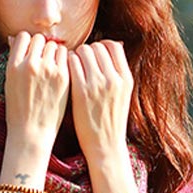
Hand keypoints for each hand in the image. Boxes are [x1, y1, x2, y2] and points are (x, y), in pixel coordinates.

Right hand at [5, 32, 69, 150]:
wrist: (32, 134)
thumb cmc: (19, 112)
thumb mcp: (9, 84)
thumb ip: (15, 62)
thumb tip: (16, 40)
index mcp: (13, 66)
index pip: (23, 37)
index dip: (28, 44)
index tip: (31, 54)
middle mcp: (30, 65)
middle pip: (39, 39)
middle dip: (41, 48)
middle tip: (43, 63)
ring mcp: (47, 70)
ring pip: (53, 46)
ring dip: (53, 53)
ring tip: (52, 69)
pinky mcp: (62, 77)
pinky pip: (66, 55)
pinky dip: (64, 60)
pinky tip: (60, 72)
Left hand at [68, 41, 133, 162]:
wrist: (105, 146)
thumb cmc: (110, 122)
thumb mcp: (122, 95)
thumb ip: (118, 74)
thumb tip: (114, 48)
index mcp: (126, 78)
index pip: (113, 46)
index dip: (101, 47)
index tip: (94, 56)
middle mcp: (113, 79)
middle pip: (97, 46)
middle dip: (87, 51)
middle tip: (80, 63)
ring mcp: (97, 85)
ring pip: (84, 51)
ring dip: (76, 55)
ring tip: (73, 68)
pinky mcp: (81, 92)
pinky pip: (72, 64)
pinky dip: (68, 63)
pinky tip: (66, 73)